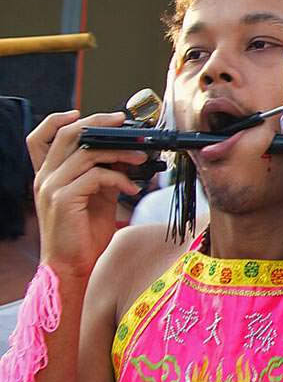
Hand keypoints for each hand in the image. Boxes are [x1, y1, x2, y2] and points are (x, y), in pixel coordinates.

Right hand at [32, 111, 146, 278]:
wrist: (72, 266)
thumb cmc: (84, 235)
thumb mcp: (97, 198)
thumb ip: (104, 175)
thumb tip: (125, 155)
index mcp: (48, 174)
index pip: (41, 136)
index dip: (61, 119)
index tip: (92, 115)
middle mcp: (44, 177)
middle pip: (68, 134)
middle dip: (100, 124)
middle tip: (127, 124)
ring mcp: (51, 187)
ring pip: (86, 153)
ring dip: (120, 152)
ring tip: (142, 157)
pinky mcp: (63, 198)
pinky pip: (95, 176)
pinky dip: (119, 177)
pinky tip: (133, 187)